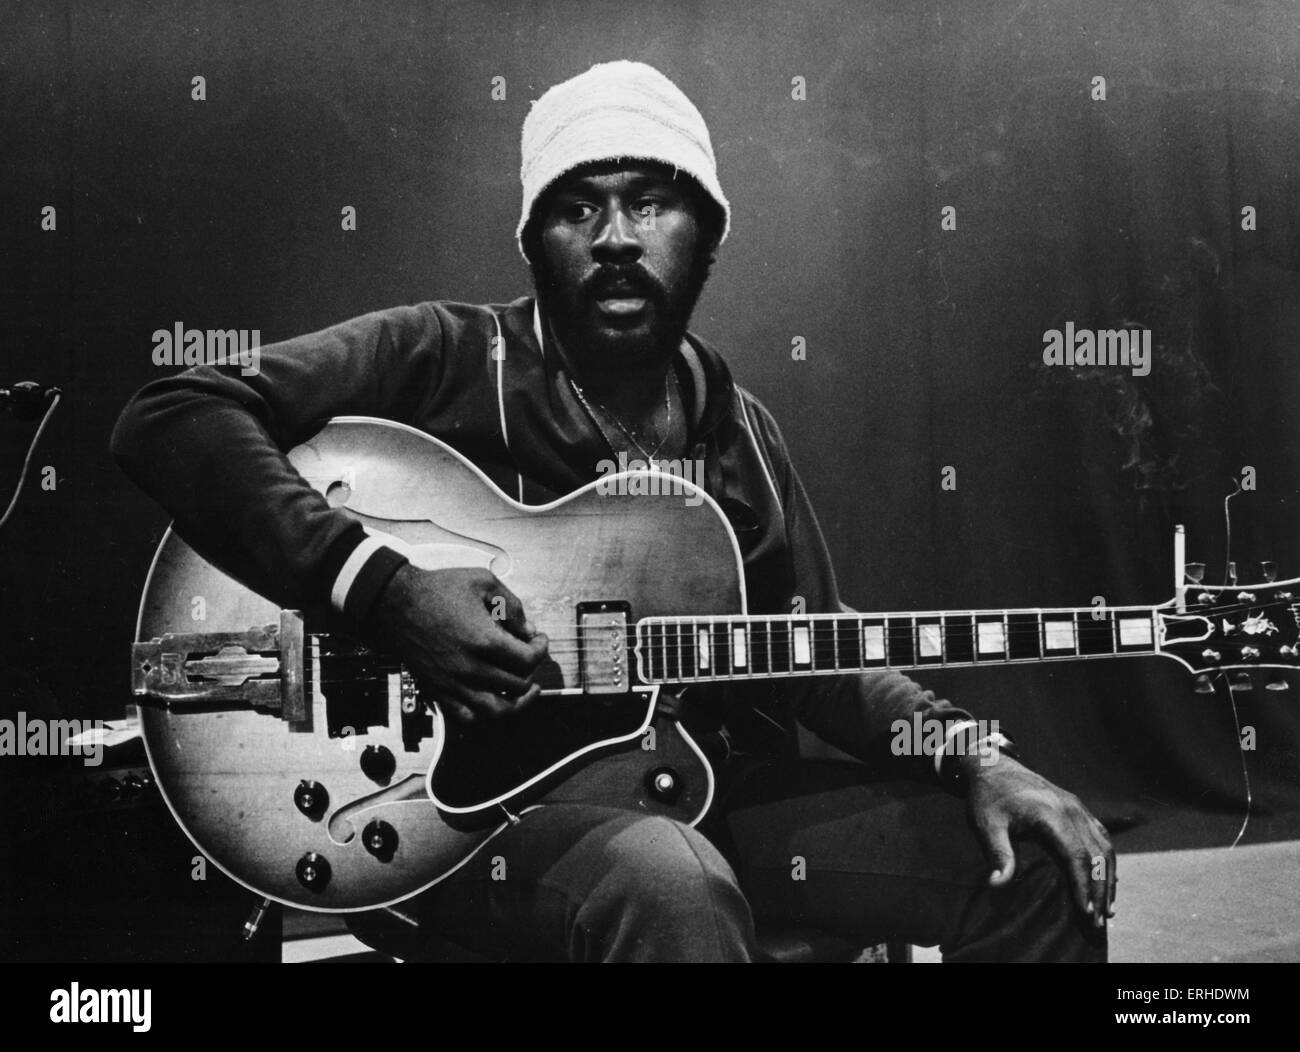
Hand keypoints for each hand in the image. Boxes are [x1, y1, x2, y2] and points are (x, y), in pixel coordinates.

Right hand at [372, 565, 548, 722]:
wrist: (395, 602)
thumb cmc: (438, 589)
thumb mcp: (483, 582)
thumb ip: (512, 605)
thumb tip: (528, 630)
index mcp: (484, 640)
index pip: (529, 659)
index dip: (541, 649)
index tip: (538, 639)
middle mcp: (470, 668)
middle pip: (518, 684)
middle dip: (532, 670)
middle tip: (530, 656)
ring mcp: (453, 683)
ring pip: (497, 711)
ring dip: (518, 702)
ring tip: (526, 690)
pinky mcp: (439, 691)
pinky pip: (467, 717)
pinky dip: (485, 713)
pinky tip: (493, 698)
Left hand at [960, 750, 1115, 926]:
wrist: (992, 765)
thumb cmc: (987, 798)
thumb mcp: (986, 825)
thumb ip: (997, 854)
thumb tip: (997, 886)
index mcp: (1049, 814)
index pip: (1076, 856)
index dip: (1083, 886)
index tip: (1086, 913)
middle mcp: (1070, 809)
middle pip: (1097, 854)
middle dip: (1100, 890)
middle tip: (1099, 921)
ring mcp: (1077, 807)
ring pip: (1104, 846)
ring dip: (1108, 878)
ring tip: (1107, 909)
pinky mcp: (1078, 808)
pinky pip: (1101, 836)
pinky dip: (1106, 860)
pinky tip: (1108, 879)